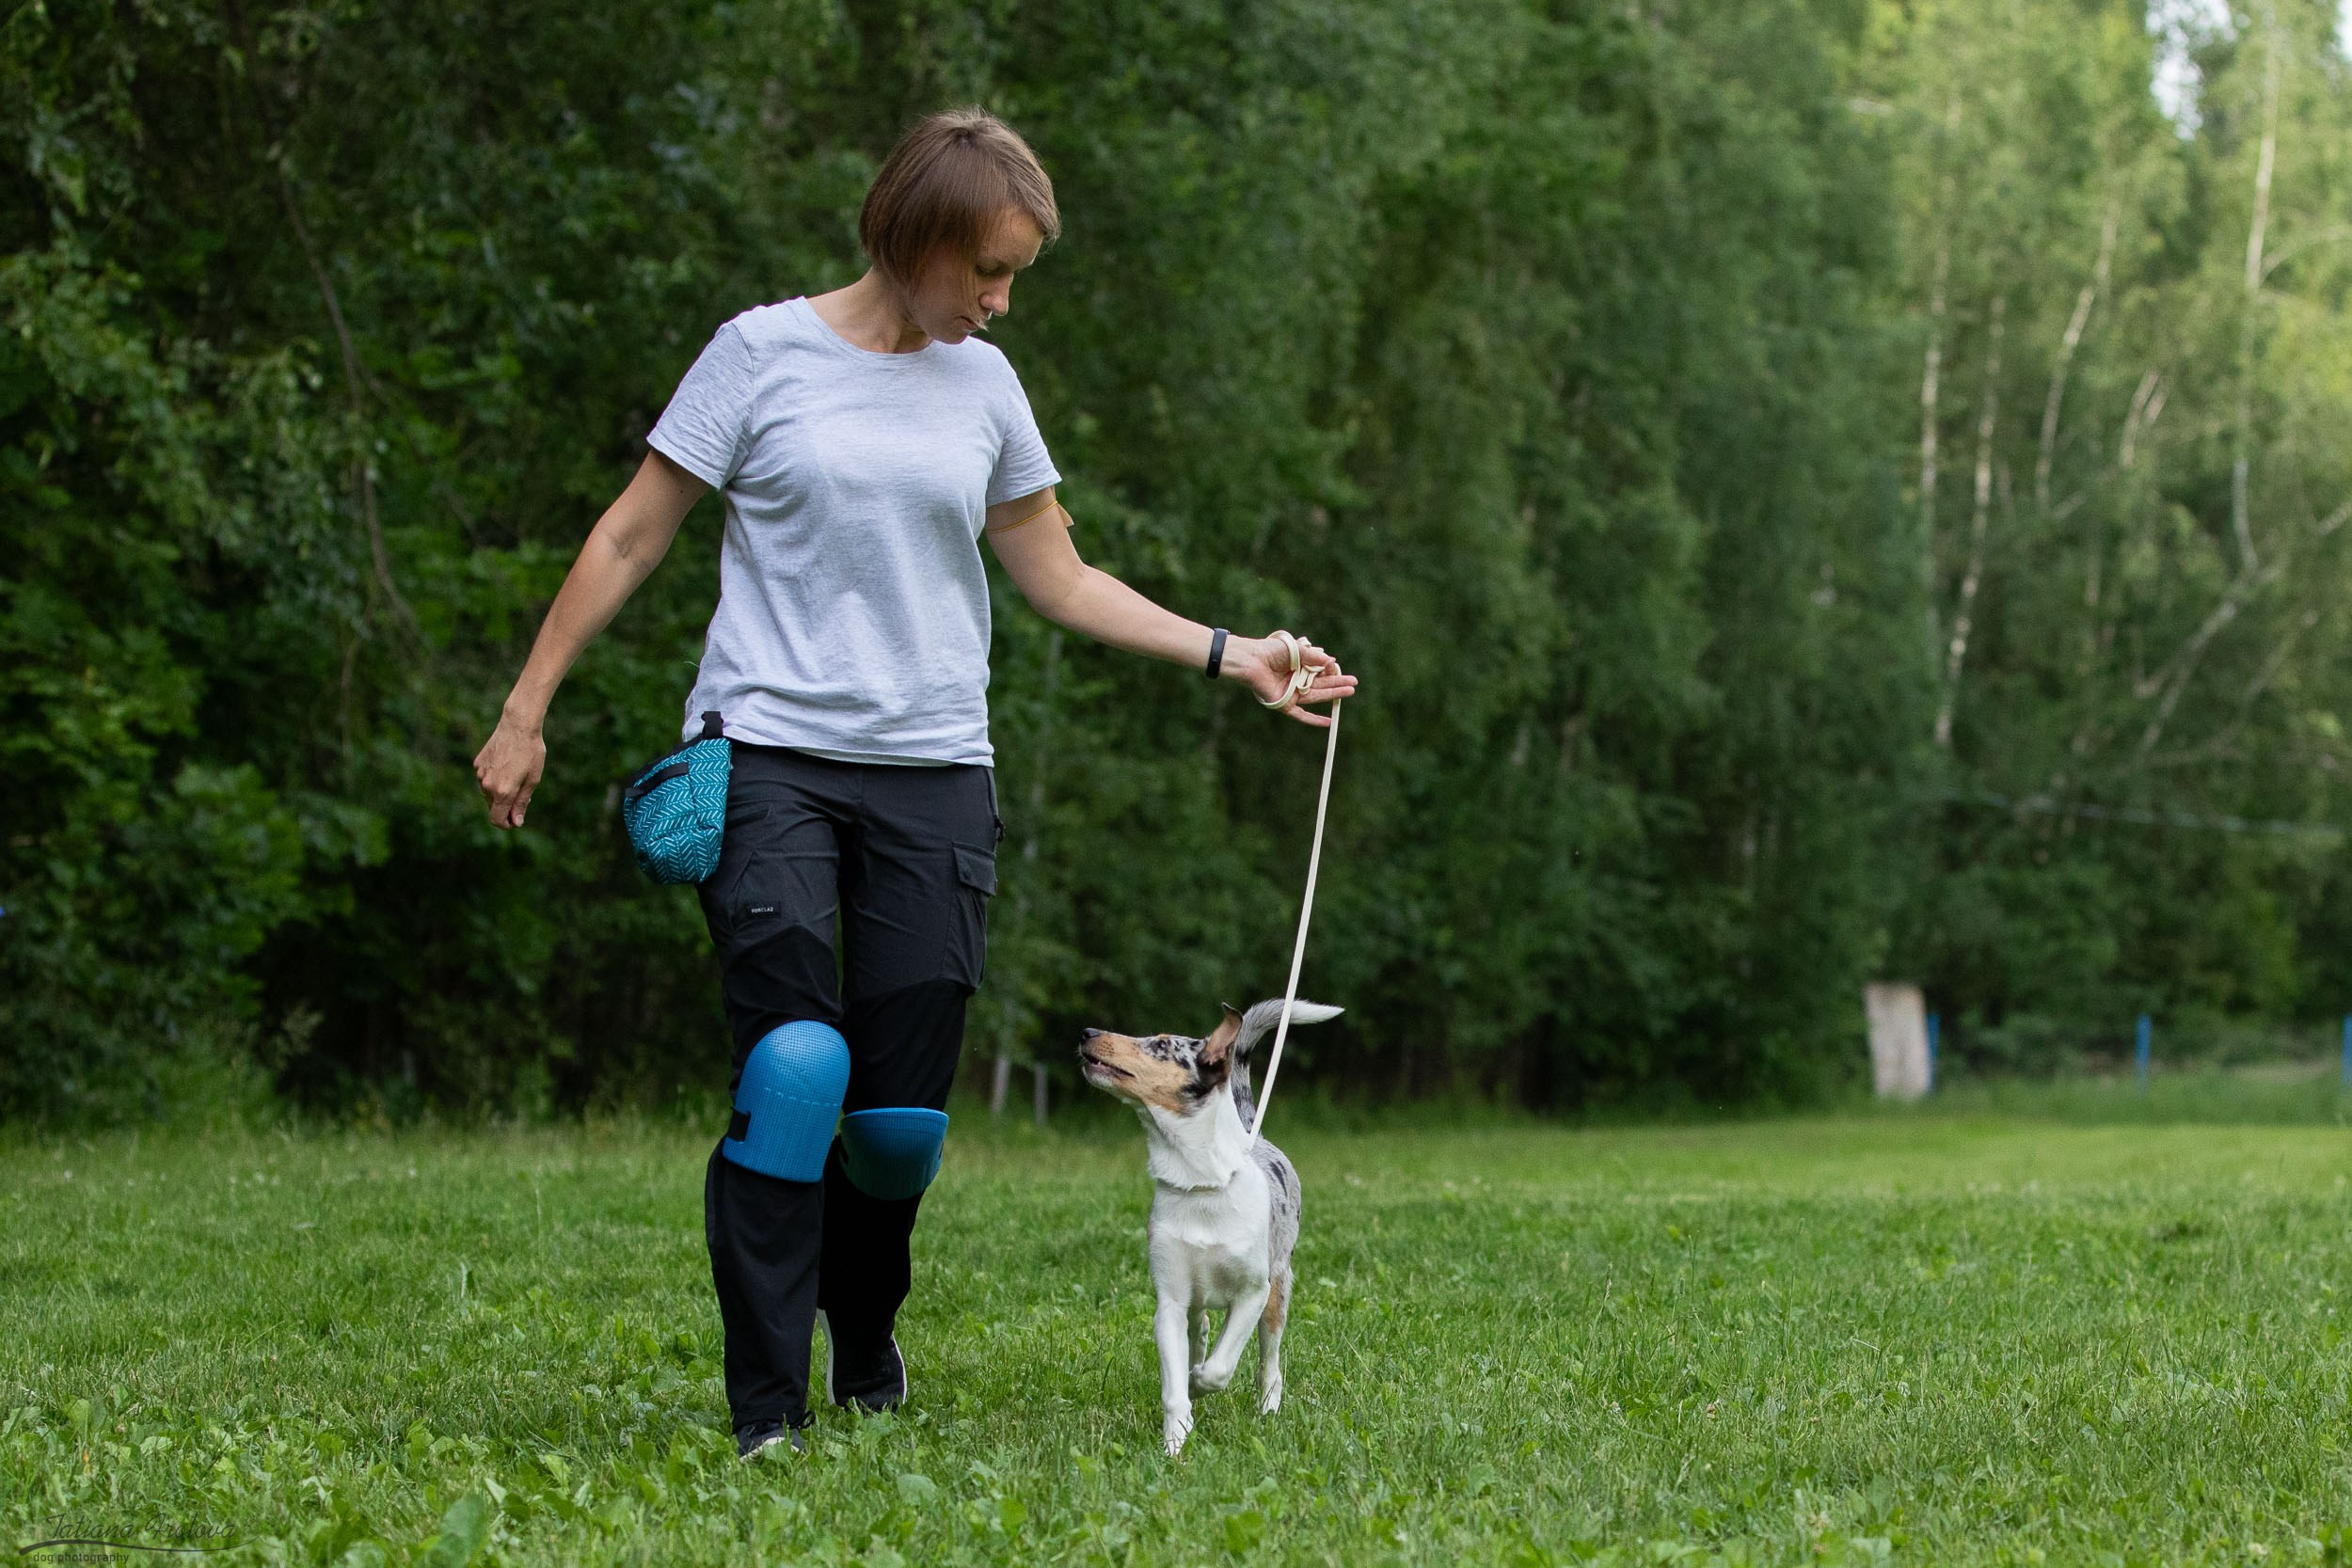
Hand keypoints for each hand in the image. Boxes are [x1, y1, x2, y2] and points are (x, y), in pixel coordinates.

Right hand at [473, 714, 546, 828]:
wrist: (518, 726)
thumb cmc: (531, 752)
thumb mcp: (533, 780)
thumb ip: (522, 803)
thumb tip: (515, 822)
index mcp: (503, 792)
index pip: (496, 820)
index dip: (505, 824)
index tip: (514, 821)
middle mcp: (488, 785)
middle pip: (493, 807)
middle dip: (506, 806)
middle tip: (523, 791)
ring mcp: (480, 774)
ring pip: (488, 793)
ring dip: (500, 791)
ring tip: (516, 774)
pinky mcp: (478, 764)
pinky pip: (485, 778)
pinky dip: (494, 777)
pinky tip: (506, 764)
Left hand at [1227, 630, 1358, 726]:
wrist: (1251, 660)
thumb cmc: (1270, 651)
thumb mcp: (1296, 649)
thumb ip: (1313, 656)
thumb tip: (1331, 661)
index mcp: (1299, 666)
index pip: (1320, 670)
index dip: (1329, 669)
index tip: (1335, 666)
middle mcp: (1296, 680)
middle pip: (1321, 684)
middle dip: (1338, 683)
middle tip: (1354, 682)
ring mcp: (1291, 692)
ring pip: (1316, 695)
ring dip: (1333, 694)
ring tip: (1350, 690)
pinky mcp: (1284, 703)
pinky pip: (1300, 714)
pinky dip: (1313, 720)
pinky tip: (1328, 722)